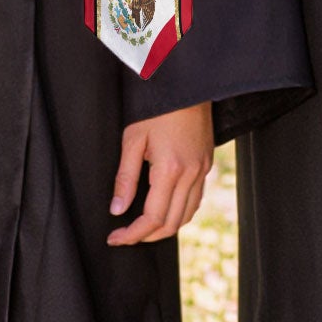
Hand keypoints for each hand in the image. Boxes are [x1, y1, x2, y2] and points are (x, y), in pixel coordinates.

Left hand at [107, 101, 213, 245]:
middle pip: (171, 223)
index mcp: (170, 169)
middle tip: (125, 235)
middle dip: (147, 236)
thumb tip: (117, 209)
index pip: (152, 218)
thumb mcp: (133, 139)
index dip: (132, 234)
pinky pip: (196, 199)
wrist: (187, 84)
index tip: (115, 238)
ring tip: (143, 227)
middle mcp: (191, 173)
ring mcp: (202, 169)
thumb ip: (125, 178)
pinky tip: (165, 208)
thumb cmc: (158, 107)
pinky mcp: (207, 163)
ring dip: (165, 227)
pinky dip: (180, 212)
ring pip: (187, 214)